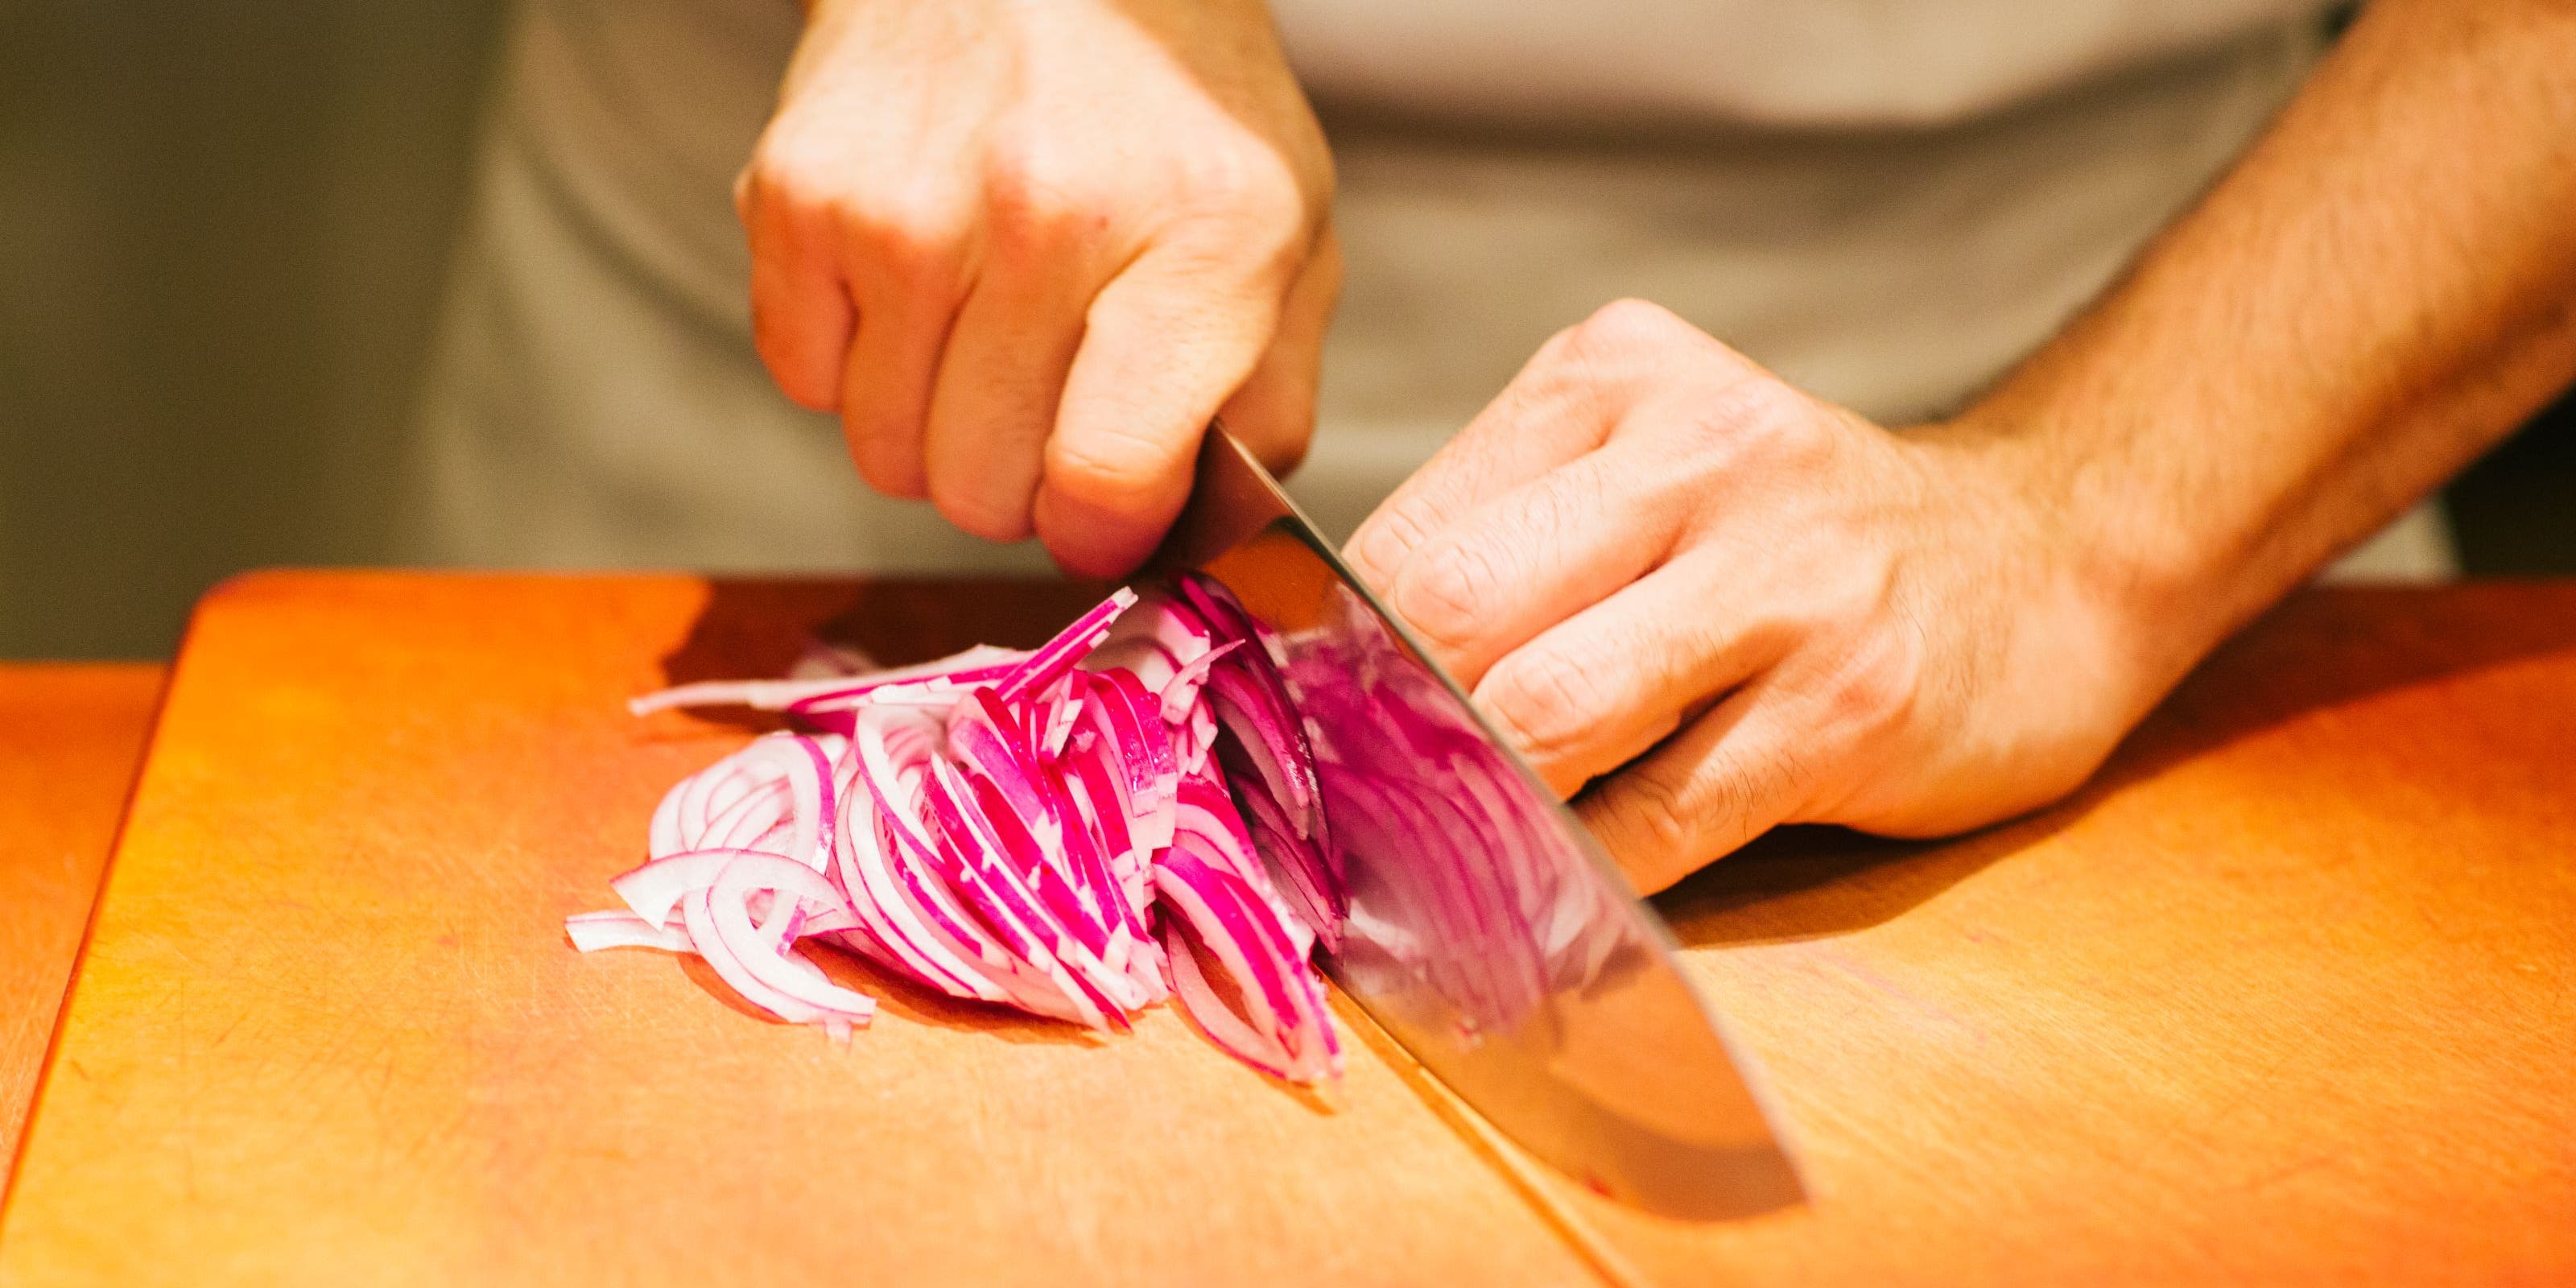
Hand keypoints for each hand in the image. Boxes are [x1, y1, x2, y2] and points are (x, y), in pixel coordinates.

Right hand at [738, 0, 1336, 574]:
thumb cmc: (1173, 115)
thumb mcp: (1287, 241)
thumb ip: (1265, 410)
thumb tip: (1190, 541)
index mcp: (1199, 240)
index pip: (1106, 479)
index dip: (1100, 532)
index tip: (1104, 509)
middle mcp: (1046, 216)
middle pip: (983, 493)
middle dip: (1020, 482)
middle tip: (1050, 396)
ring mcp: (906, 206)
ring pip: (887, 457)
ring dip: (935, 428)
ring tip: (986, 327)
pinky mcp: (800, 194)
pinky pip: (807, 383)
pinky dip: (857, 363)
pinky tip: (915, 283)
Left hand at [1348, 301, 2157, 892]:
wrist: (2047, 556)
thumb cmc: (1794, 540)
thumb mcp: (1648, 469)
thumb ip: (1508, 543)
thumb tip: (1328, 684)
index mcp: (1613, 377)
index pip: (1409, 532)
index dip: (1334, 655)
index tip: (1308, 736)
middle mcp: (1699, 454)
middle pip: (1453, 613)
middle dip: (1383, 733)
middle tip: (1353, 809)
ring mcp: (1783, 580)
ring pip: (1542, 717)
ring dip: (1473, 808)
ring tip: (1447, 849)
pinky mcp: (1848, 707)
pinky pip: (1659, 820)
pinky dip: (1582, 876)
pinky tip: (1558, 894)